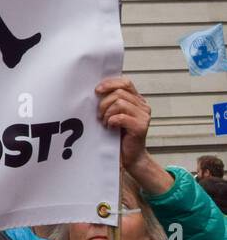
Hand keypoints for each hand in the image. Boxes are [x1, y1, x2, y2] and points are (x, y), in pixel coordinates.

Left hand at [94, 77, 168, 193]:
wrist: (129, 156)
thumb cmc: (118, 135)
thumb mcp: (113, 113)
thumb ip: (111, 101)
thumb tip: (96, 90)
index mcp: (137, 100)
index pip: (125, 82)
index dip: (110, 84)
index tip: (97, 91)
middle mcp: (143, 106)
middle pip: (119, 93)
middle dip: (104, 103)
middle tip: (99, 115)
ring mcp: (144, 116)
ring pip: (119, 103)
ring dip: (107, 113)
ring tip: (105, 122)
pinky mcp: (141, 126)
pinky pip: (121, 117)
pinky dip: (111, 121)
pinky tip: (110, 127)